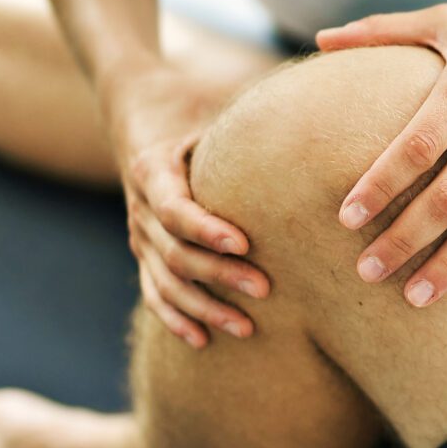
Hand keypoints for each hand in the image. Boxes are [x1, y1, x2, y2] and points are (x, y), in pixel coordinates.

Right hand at [107, 63, 268, 346]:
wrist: (139, 110)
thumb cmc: (192, 106)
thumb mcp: (212, 108)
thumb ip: (247, 122)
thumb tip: (308, 116)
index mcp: (153, 169)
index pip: (175, 209)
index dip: (206, 229)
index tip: (244, 243)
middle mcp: (139, 206)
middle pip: (174, 252)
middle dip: (219, 275)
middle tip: (265, 288)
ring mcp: (139, 235)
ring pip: (165, 282)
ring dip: (204, 308)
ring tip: (247, 327)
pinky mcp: (144, 254)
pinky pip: (154, 293)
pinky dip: (176, 319)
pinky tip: (202, 341)